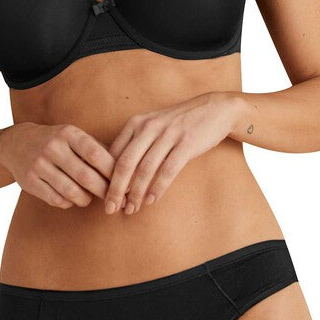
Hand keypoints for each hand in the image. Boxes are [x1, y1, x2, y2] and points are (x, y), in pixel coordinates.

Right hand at [0, 122, 121, 207]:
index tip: (125, 183)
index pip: (96, 155)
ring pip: (72, 192)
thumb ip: (99, 150)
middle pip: (86, 177)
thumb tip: (128, 171)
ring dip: (86, 199)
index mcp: (68, 133)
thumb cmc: (56, 142)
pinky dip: (69, 202)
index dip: (113, 172)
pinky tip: (73, 198)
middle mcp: (52, 147)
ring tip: (91, 198)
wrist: (15, 143)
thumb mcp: (75, 137)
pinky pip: (57, 200)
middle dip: (104, 191)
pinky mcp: (29, 182)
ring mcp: (39, 165)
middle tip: (114, 199)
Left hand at [104, 91, 239, 214]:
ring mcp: (167, 135)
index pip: (114, 154)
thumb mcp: (153, 127)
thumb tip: (119, 176)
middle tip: (110, 209)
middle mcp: (148, 127)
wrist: (215, 110)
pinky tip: (151, 200)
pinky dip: (157, 188)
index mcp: (136, 123)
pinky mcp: (186, 144)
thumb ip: (135, 146)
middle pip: (124, 164)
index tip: (105, 196)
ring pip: (144, 169)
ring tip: (131, 209)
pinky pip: (167, 170)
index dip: (107, 178)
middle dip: (115, 190)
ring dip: (136, 193)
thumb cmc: (179, 125)